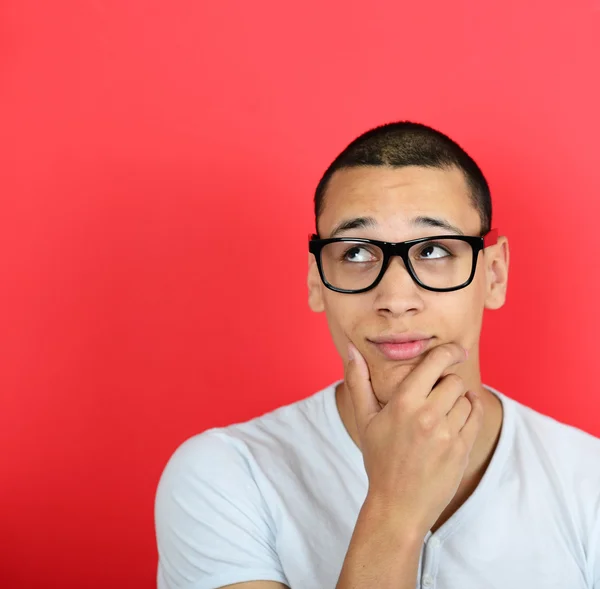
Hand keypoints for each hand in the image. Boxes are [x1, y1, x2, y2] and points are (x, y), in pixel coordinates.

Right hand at [345, 341, 483, 535]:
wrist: (398, 505)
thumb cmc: (379, 459)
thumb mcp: (364, 419)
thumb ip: (357, 381)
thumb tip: (350, 349)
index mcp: (403, 403)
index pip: (435, 363)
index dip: (449, 352)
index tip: (454, 350)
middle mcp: (427, 416)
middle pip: (454, 380)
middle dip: (448, 382)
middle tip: (437, 391)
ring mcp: (447, 434)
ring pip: (467, 398)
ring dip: (459, 399)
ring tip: (444, 409)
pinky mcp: (461, 449)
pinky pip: (475, 417)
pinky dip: (471, 410)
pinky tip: (461, 412)